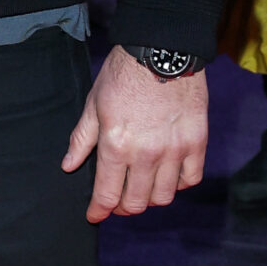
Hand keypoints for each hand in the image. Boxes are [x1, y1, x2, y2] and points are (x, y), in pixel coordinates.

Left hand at [62, 46, 208, 223]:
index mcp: (116, 146)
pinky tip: (168, 175)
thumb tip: (69, 166)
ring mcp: (174, 150)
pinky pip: (191, 178)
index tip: (95, 215)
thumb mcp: (93, 105)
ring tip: (142, 187)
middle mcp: (146, 155)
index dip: (98, 211)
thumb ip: (82, 140)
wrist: (161, 50)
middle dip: (122, 208)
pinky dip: (178, 184)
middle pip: (136, 203)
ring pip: (163, 196)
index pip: (106, 195)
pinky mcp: (197, 142)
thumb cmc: (123, 75)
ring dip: (149, 198)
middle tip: (117, 200)